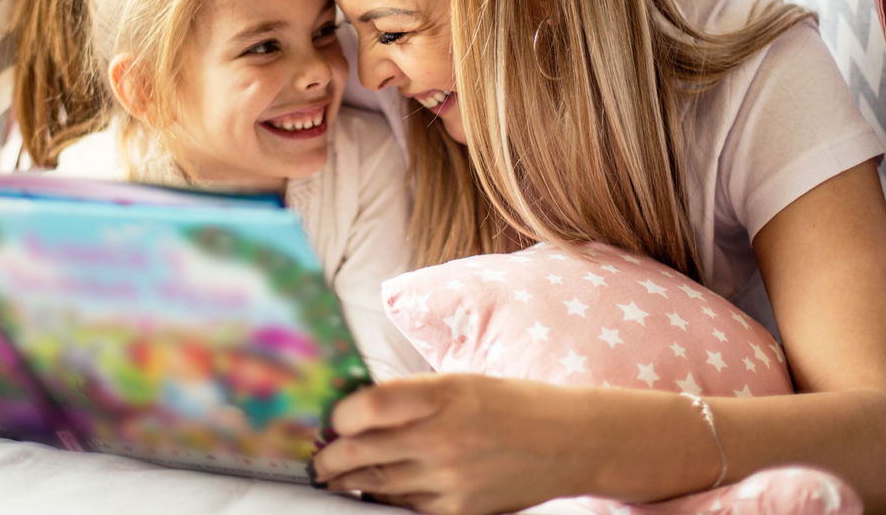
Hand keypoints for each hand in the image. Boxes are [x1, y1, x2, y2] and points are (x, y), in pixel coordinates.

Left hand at [312, 373, 597, 514]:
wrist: (569, 440)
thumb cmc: (511, 403)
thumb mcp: (459, 383)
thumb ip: (411, 398)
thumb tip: (358, 411)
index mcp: (441, 394)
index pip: (368, 406)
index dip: (339, 415)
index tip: (331, 418)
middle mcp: (442, 437)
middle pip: (363, 450)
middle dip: (330, 456)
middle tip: (316, 457)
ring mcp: (450, 478)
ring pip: (378, 483)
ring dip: (348, 481)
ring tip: (331, 476)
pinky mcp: (460, 510)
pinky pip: (406, 509)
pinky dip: (384, 501)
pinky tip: (371, 493)